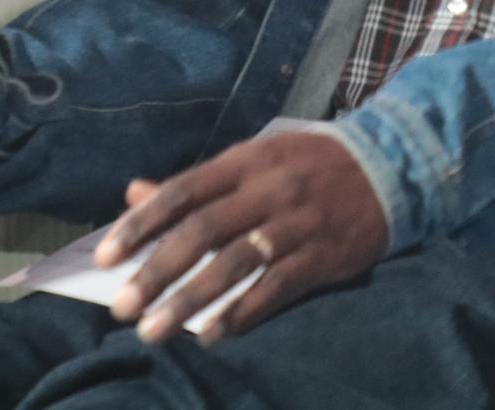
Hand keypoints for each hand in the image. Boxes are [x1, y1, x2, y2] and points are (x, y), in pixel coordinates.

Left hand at [97, 134, 386, 343]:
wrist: (389, 167)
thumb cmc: (308, 166)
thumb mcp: (254, 160)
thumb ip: (198, 183)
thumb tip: (134, 194)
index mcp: (246, 161)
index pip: (183, 192)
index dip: (141, 225)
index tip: (104, 257)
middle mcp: (268, 190)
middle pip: (202, 232)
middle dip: (157, 272)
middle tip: (121, 307)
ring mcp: (296, 224)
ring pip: (234, 265)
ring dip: (189, 301)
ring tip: (153, 331)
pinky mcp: (321, 256)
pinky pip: (275, 289)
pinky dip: (242, 312)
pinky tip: (212, 334)